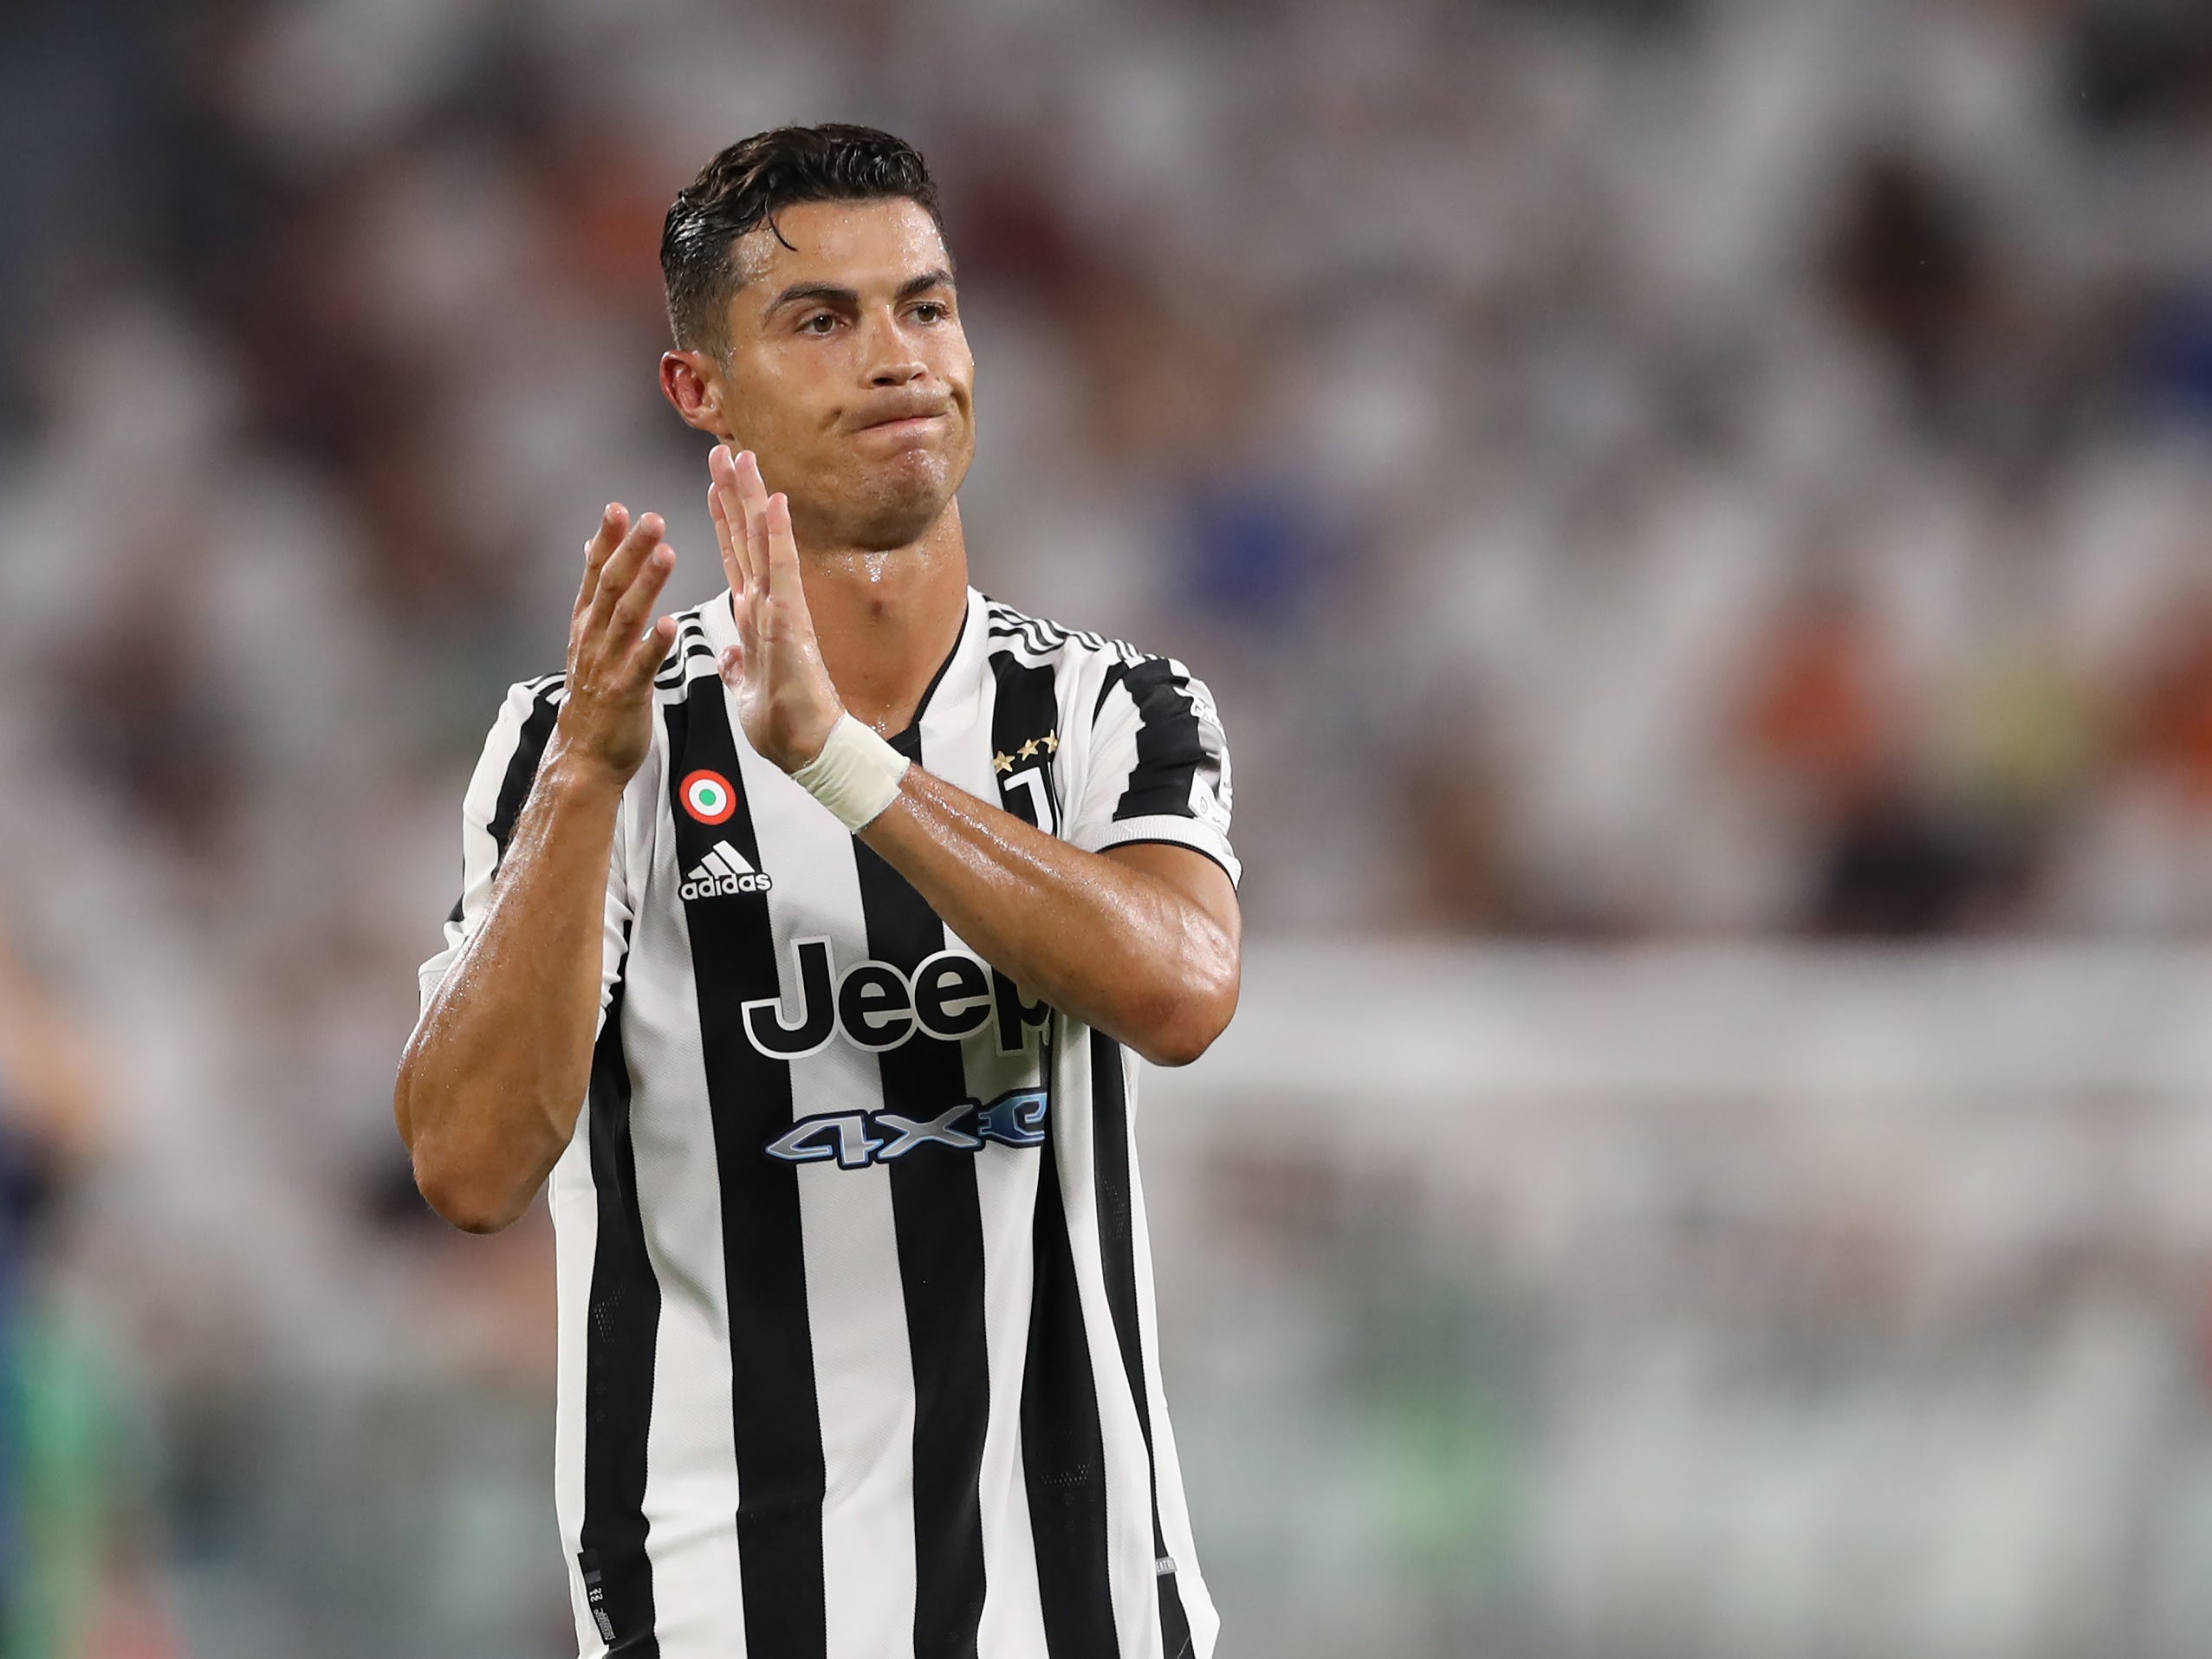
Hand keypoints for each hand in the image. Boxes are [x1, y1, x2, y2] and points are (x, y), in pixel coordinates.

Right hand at [553, 504, 676, 782]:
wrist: (583, 754)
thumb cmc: (595, 695)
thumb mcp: (588, 638)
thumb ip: (595, 594)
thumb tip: (591, 547)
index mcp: (588, 624)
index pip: (596, 573)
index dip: (607, 540)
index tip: (619, 508)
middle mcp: (594, 638)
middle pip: (612, 585)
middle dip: (631, 550)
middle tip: (652, 519)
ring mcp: (608, 664)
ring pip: (627, 616)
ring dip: (647, 584)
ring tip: (666, 554)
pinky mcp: (626, 692)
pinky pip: (642, 663)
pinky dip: (654, 642)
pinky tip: (669, 622)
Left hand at [708, 445, 844, 771]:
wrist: (807, 750)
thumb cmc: (783, 726)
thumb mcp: (745, 691)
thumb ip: (737, 667)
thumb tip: (727, 654)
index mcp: (753, 619)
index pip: (735, 558)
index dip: (724, 520)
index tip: (714, 487)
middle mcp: (766, 604)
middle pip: (746, 537)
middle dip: (734, 493)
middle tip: (723, 450)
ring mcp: (779, 608)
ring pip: (761, 541)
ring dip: (751, 498)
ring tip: (740, 457)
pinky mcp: (789, 620)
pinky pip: (781, 569)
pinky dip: (778, 535)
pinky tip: (776, 501)